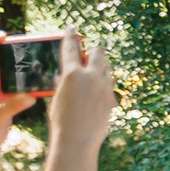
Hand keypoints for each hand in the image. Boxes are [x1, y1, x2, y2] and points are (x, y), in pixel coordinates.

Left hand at [0, 33, 37, 163]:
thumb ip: (13, 107)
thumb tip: (30, 96)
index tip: (3, 35)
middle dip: (10, 52)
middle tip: (26, 44)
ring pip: (7, 72)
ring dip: (20, 67)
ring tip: (35, 59)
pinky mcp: (2, 95)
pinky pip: (14, 83)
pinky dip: (24, 80)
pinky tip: (38, 77)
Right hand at [44, 32, 116, 153]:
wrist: (77, 141)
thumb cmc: (61, 121)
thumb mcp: (56, 98)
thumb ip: (62, 83)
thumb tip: (63, 76)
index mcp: (72, 74)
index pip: (70, 48)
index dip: (70, 36)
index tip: (72, 29)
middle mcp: (91, 77)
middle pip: (98, 52)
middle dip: (93, 51)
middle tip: (86, 55)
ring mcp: (104, 87)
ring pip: (107, 68)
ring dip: (100, 68)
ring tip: (91, 75)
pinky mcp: (113, 99)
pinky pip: (109, 85)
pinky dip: (103, 85)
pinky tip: (96, 93)